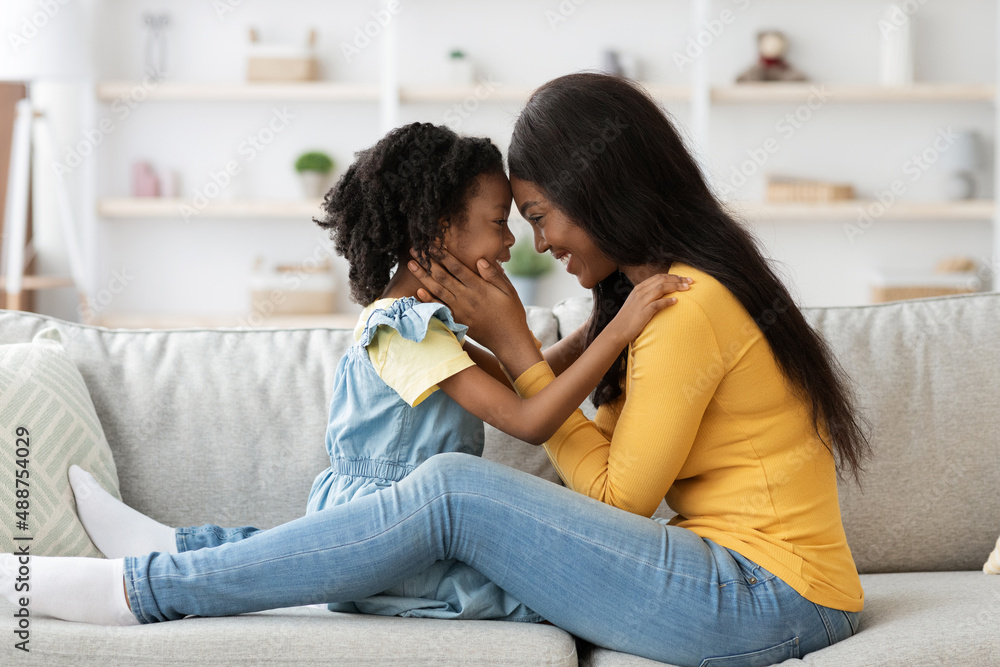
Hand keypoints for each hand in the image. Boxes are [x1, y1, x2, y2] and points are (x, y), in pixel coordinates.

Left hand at [407, 249, 529, 350]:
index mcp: (479, 287)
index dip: (443, 255)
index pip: (457, 267)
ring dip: (423, 277)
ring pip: (437, 290)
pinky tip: (418, 291)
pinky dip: (428, 300)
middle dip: (427, 262)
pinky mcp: (457, 321)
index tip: (431, 244)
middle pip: (442, 276)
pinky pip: (440, 309)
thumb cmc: (511, 313)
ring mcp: (460, 310)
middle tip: (414, 249)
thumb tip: (480, 259)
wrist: (508, 340)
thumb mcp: (509, 291)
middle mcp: (466, 297)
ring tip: (411, 265)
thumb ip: (494, 275)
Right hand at [606, 273, 692, 345]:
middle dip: (678, 279)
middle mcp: (640, 292)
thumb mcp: (637, 303)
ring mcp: (641, 301)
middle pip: (662, 280)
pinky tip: (676, 301)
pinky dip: (667, 301)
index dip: (672, 276)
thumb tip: (662, 295)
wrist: (618, 330)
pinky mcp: (643, 311)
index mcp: (639, 288)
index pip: (658, 277)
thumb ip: (648, 297)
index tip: (683, 278)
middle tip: (690, 281)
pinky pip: (658, 303)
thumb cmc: (629, 319)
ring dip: (676, 287)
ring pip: (661, 288)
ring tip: (687, 288)